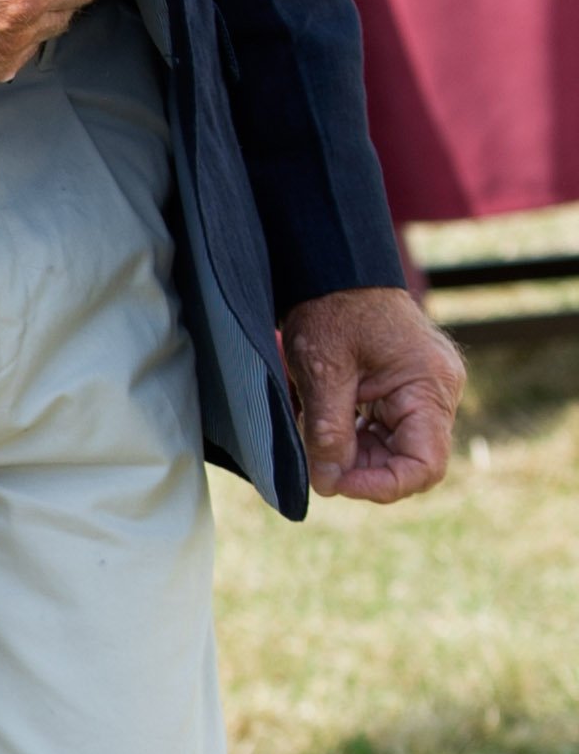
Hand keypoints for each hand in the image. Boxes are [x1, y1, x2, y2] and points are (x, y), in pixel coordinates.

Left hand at [281, 288, 463, 503]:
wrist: (335, 267)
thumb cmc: (332, 308)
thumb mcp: (323, 371)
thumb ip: (328, 431)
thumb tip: (328, 484)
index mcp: (428, 386)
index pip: (424, 465)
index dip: (380, 485)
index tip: (333, 482)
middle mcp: (437, 392)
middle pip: (408, 460)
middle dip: (361, 468)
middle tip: (315, 457)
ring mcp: (425, 390)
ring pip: (394, 449)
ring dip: (354, 453)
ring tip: (316, 433)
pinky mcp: (406, 388)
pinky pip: (386, 430)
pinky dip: (354, 436)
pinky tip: (326, 422)